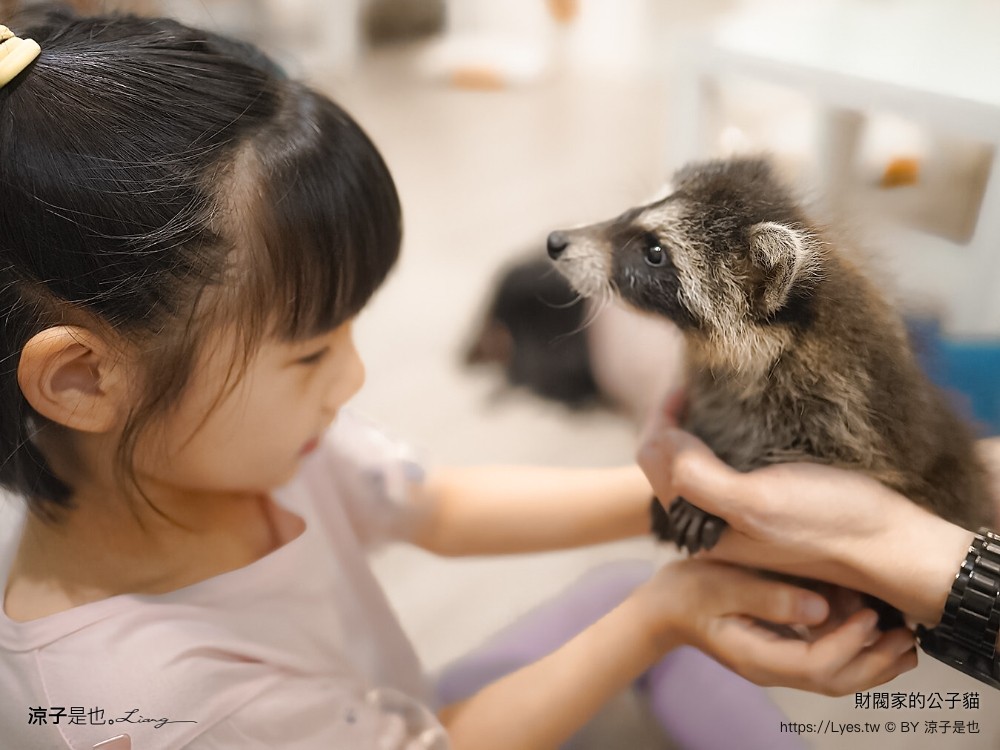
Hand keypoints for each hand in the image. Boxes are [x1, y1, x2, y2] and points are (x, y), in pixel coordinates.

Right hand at [632, 559, 916, 694]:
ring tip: (905, 640)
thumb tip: (820, 609)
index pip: (814, 665)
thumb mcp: (721, 585)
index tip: (869, 615)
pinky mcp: (783, 649)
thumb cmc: (687, 591)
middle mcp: (772, 668)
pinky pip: (828, 662)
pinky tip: (874, 633)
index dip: (848, 644)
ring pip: (836, 677)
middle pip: (834, 681)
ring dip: (874, 662)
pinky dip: (857, 652)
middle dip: (875, 662)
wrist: (664, 607)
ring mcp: (778, 662)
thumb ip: (768, 597)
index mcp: (756, 656)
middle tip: (906, 635)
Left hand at [636, 405, 973, 624]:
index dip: (661, 421)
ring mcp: (734, 520)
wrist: (887, 545)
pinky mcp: (759, 511)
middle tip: (688, 388)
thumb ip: (701, 482)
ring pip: (688, 470)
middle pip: (664, 467)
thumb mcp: (758, 503)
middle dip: (668, 426)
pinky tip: (730, 430)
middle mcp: (710, 527)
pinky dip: (711, 447)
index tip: (683, 387)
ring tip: (702, 402)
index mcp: (700, 528)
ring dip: (686, 436)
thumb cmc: (827, 522)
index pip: (653, 462)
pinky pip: (717, 475)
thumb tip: (665, 443)